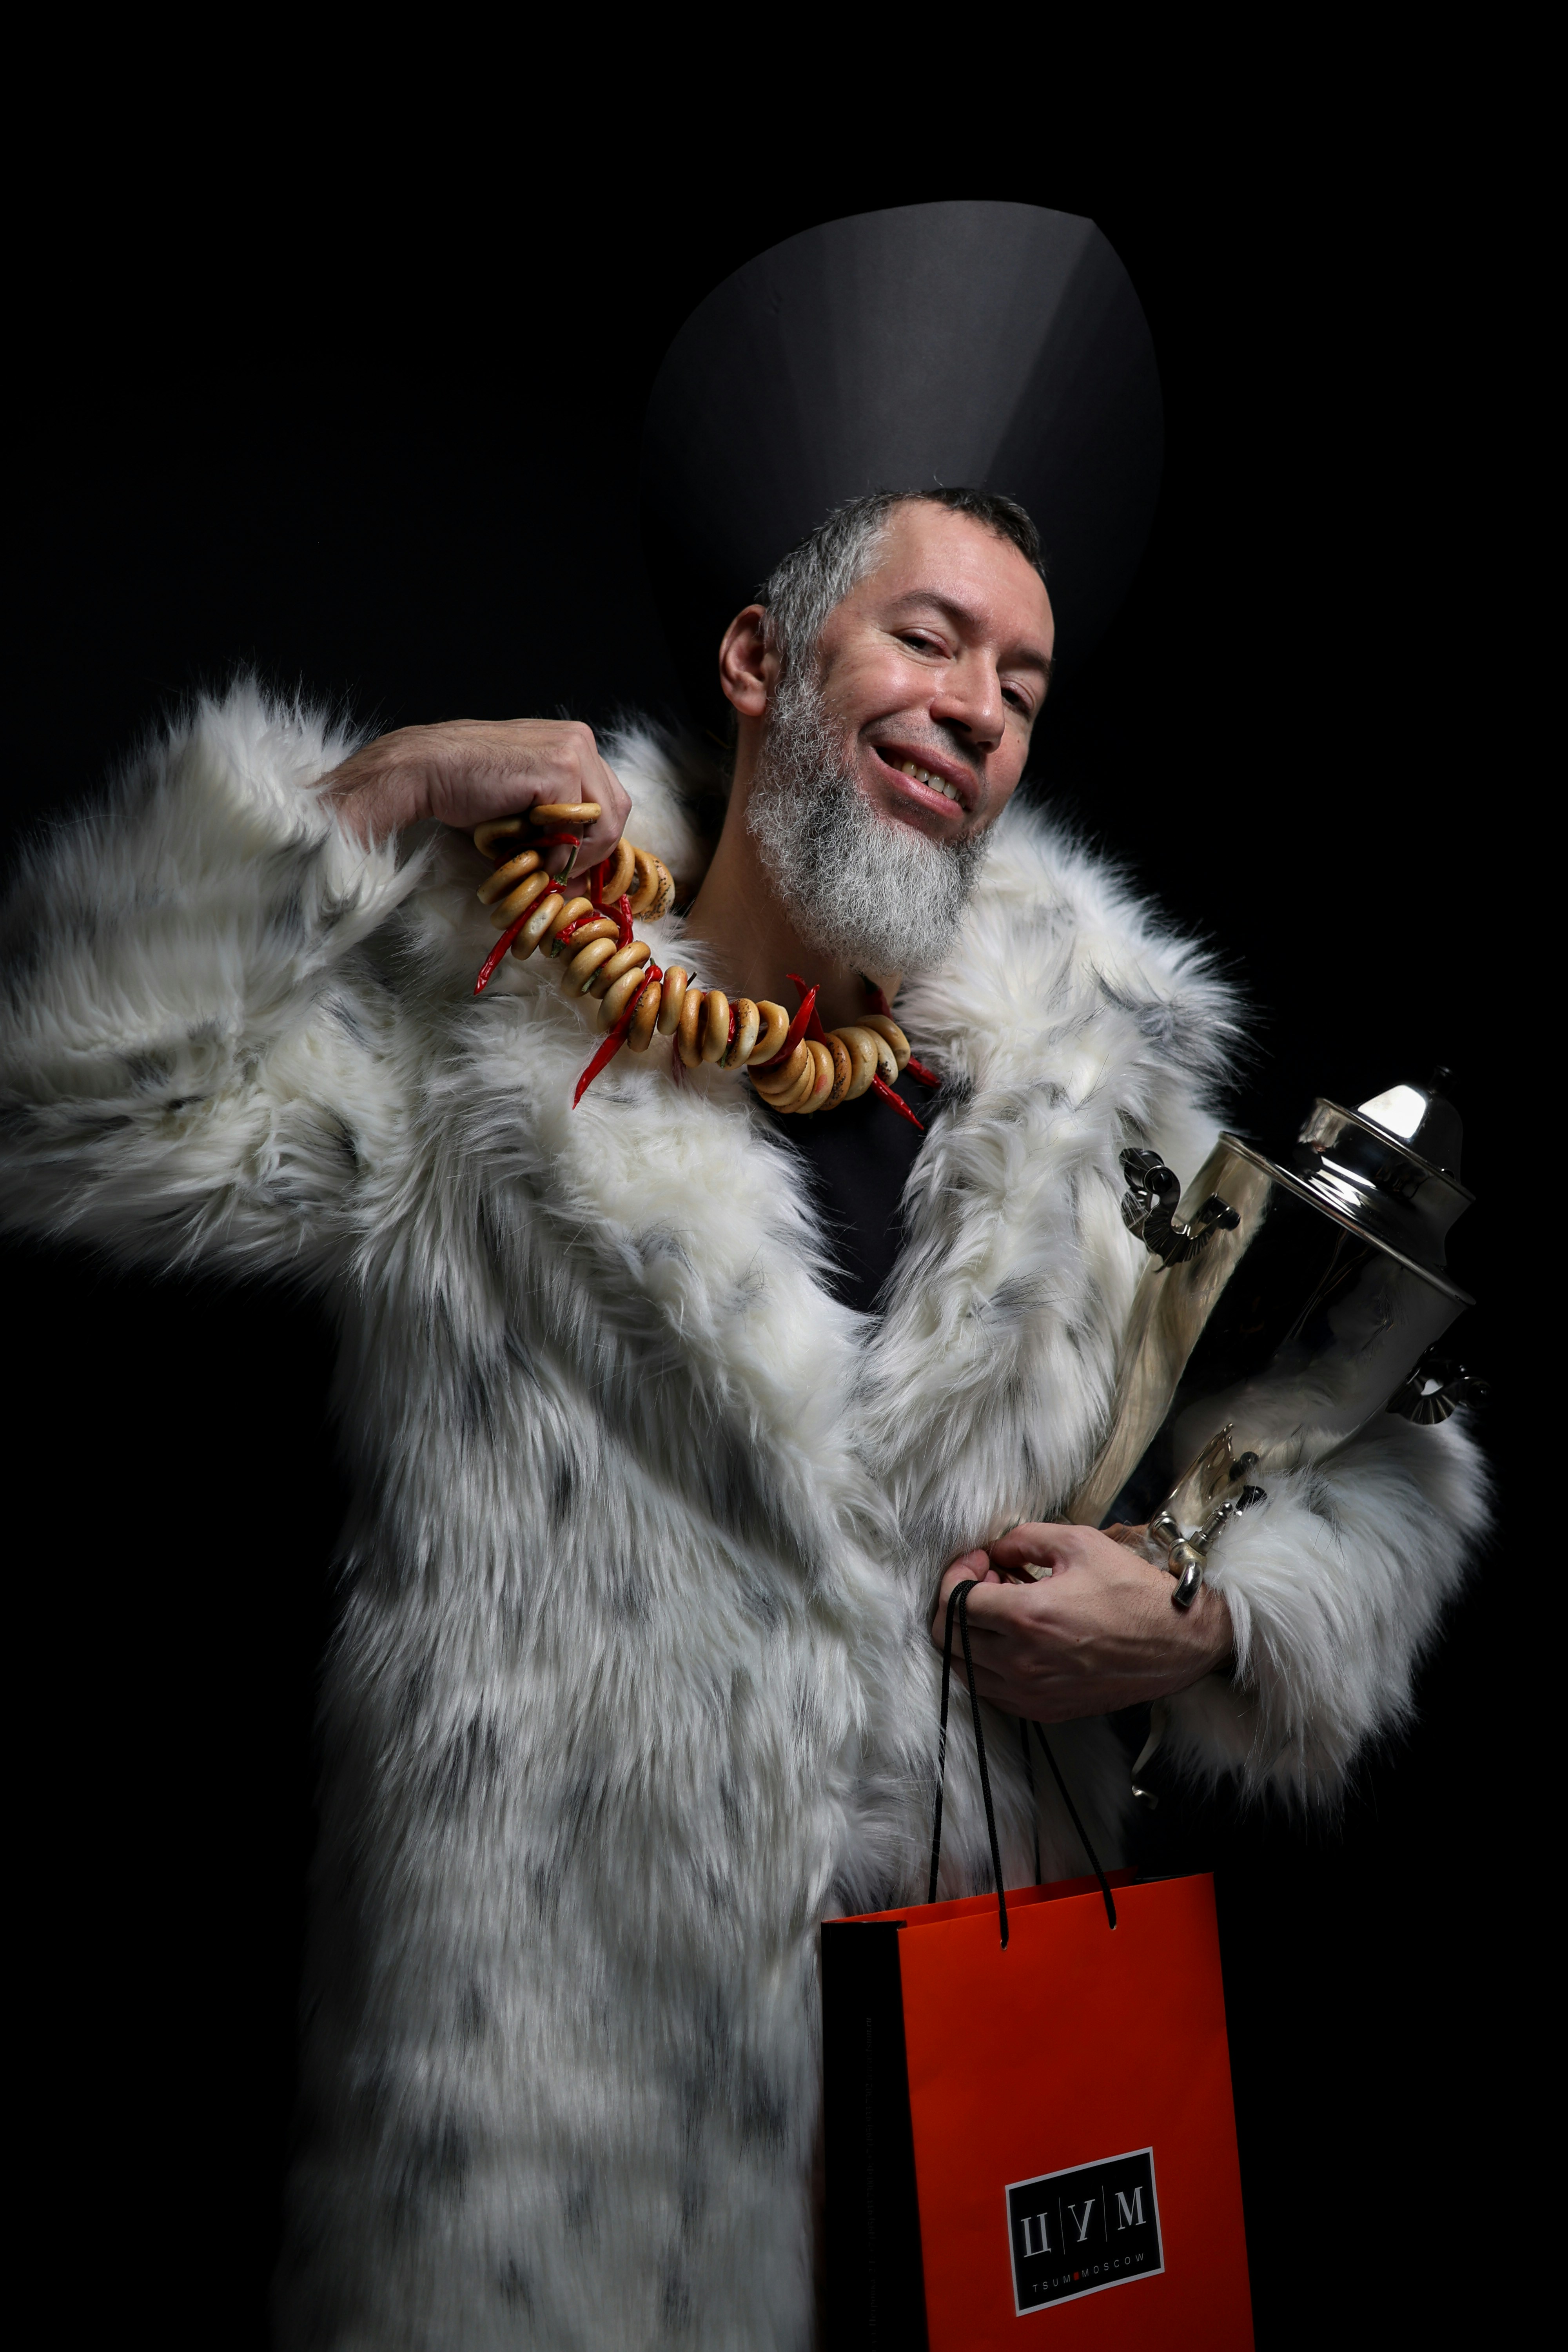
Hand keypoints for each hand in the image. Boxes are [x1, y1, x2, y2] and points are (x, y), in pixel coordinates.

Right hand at [322, 719, 632, 876]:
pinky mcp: (559, 768)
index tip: (569, 872)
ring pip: (603, 824)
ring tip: (535, 861)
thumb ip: (559, 830)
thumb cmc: (469, 791)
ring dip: (572, 856)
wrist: (426, 770)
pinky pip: (574, 829)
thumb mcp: (526, 810)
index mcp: (575, 744)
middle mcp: (581, 740)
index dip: (594, 843)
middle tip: (557, 876)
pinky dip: (552, 853)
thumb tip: (580, 882)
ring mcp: (573, 751)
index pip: (610, 803)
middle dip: (590, 853)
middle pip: (617, 812)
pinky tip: (522, 849)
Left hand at [929, 1524, 1233, 1720]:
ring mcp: (1032, 1693)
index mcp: (1027, 1618)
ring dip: (970, 1634)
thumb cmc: (1134, 1592)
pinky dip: (988, 1663)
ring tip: (1003, 1609)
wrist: (1179, 1642)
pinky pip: (991, 1691)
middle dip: (956, 1602)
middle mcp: (1022, 1662)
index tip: (979, 1561)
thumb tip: (995, 1548)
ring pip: (964, 1668)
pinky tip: (1017, 1638)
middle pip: (949, 1637)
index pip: (954, 1601)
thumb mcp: (1080, 1543)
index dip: (956, 1574)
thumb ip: (1024, 1538)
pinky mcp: (1045, 1710)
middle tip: (988, 1581)